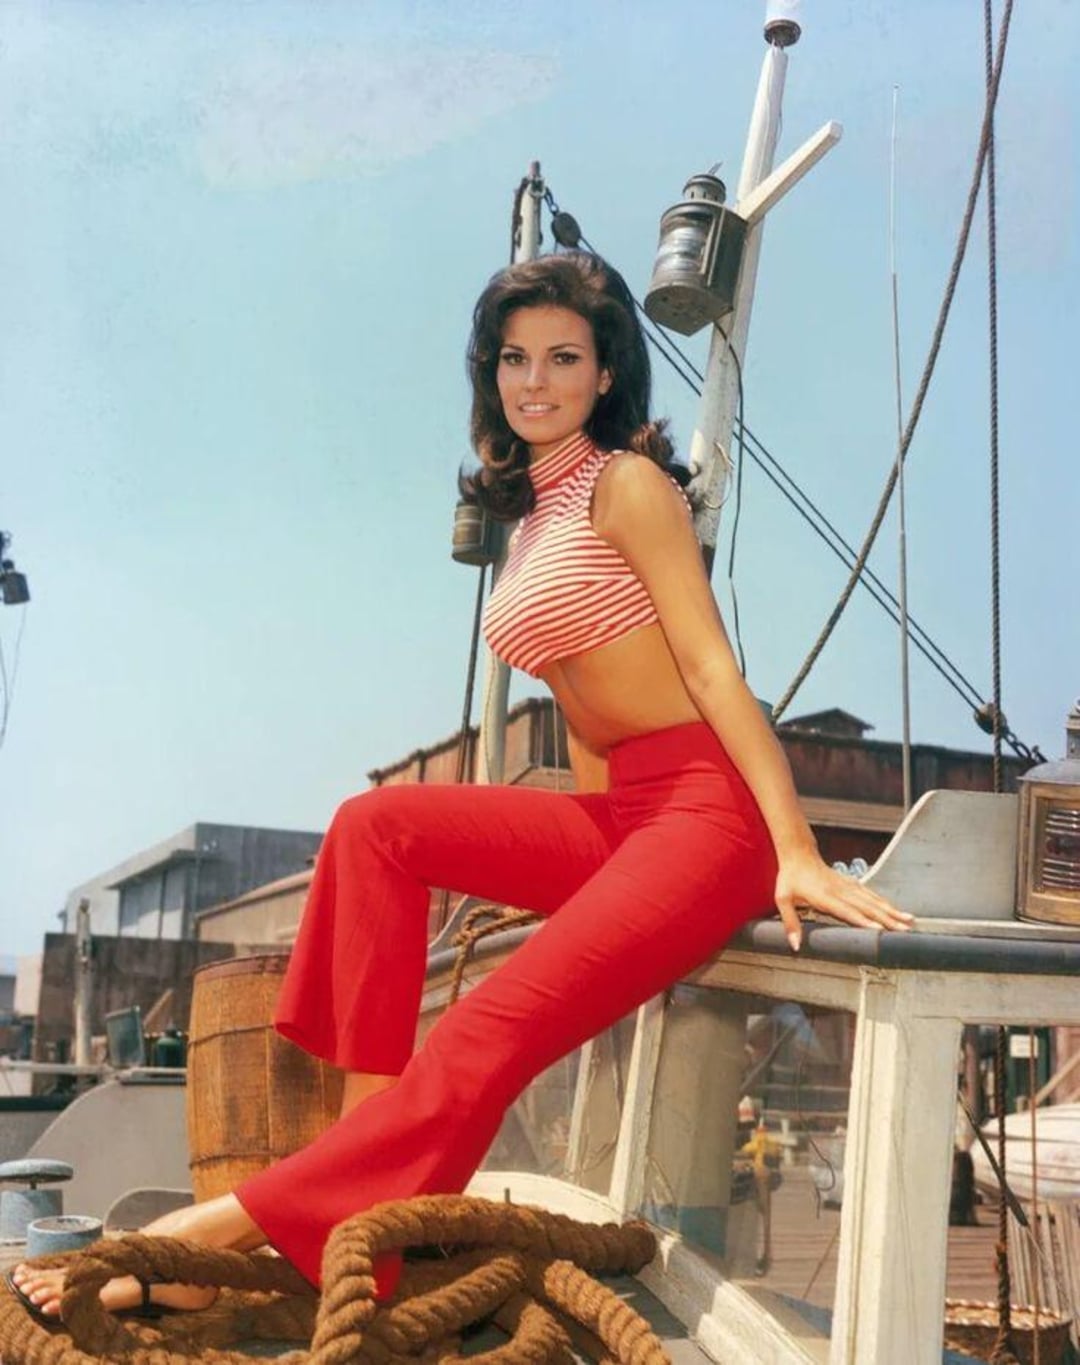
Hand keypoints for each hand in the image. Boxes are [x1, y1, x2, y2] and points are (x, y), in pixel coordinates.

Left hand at [774, 851, 913, 951]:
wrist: (798, 854)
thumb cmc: (790, 878)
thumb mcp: (783, 899)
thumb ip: (790, 922)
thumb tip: (795, 945)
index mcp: (824, 896)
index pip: (846, 910)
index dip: (862, 920)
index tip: (879, 929)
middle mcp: (840, 890)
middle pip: (866, 906)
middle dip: (887, 919)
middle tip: (904, 930)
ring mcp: (848, 885)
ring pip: (873, 900)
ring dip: (891, 911)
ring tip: (909, 921)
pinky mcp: (851, 883)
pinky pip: (870, 894)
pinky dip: (885, 902)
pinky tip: (896, 910)